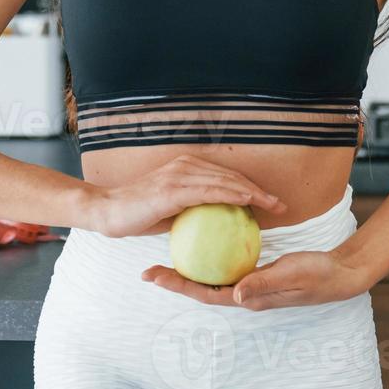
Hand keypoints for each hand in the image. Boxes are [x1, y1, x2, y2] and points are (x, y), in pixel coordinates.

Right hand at [80, 155, 286, 238]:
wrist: (107, 212)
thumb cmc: (137, 215)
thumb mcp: (170, 211)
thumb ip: (192, 210)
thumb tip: (215, 223)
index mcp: (185, 168)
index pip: (225, 176)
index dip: (250, 187)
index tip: (270, 202)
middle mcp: (184, 166)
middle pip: (230, 175)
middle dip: (259, 189)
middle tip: (281, 204)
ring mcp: (179, 175)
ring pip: (225, 181)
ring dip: (253, 192)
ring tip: (273, 205)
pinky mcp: (173, 189)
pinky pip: (210, 192)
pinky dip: (232, 196)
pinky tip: (248, 204)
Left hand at [140, 248, 371, 309]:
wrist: (341, 273)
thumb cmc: (319, 275)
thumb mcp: (292, 275)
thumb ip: (264, 283)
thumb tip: (232, 294)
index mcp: (249, 298)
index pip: (205, 295)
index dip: (178, 286)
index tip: (153, 276)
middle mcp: (244, 293)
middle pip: (201, 287)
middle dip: (174, 279)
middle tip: (148, 268)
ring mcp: (250, 283)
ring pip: (212, 276)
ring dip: (188, 269)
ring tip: (165, 253)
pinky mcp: (256, 270)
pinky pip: (226, 263)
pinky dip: (209, 254)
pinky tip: (201, 237)